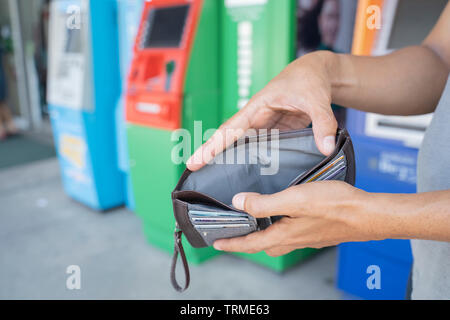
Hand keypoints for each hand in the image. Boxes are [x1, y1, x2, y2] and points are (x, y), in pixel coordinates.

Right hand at [187, 51, 338, 170]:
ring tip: (215, 183)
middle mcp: (256, 119)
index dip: (211, 146)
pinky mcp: (275, 133)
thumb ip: (322, 123)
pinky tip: (248, 179)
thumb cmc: (309, 79)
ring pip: (242, 147)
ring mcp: (265, 128)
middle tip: (193, 175)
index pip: (230, 129)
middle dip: (211, 156)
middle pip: (229, 141)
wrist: (316, 73)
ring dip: (229, 162)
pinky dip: (251, 163)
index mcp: (257, 107)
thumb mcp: (317, 99)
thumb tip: (326, 149)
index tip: (194, 161)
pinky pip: (259, 150)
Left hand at [212, 181, 384, 255]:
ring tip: (258, 219)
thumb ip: (264, 203)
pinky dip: (282, 227)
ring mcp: (308, 238)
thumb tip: (239, 203)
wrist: (369, 215)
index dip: (232, 243)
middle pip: (264, 245)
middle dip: (248, 241)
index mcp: (284, 235)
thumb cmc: (335, 206)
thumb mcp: (294, 199)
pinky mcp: (318, 232)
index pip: (250, 244)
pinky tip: (287, 214)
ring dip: (265, 233)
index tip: (217, 243)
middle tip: (236, 232)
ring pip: (279, 239)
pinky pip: (293, 233)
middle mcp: (294, 240)